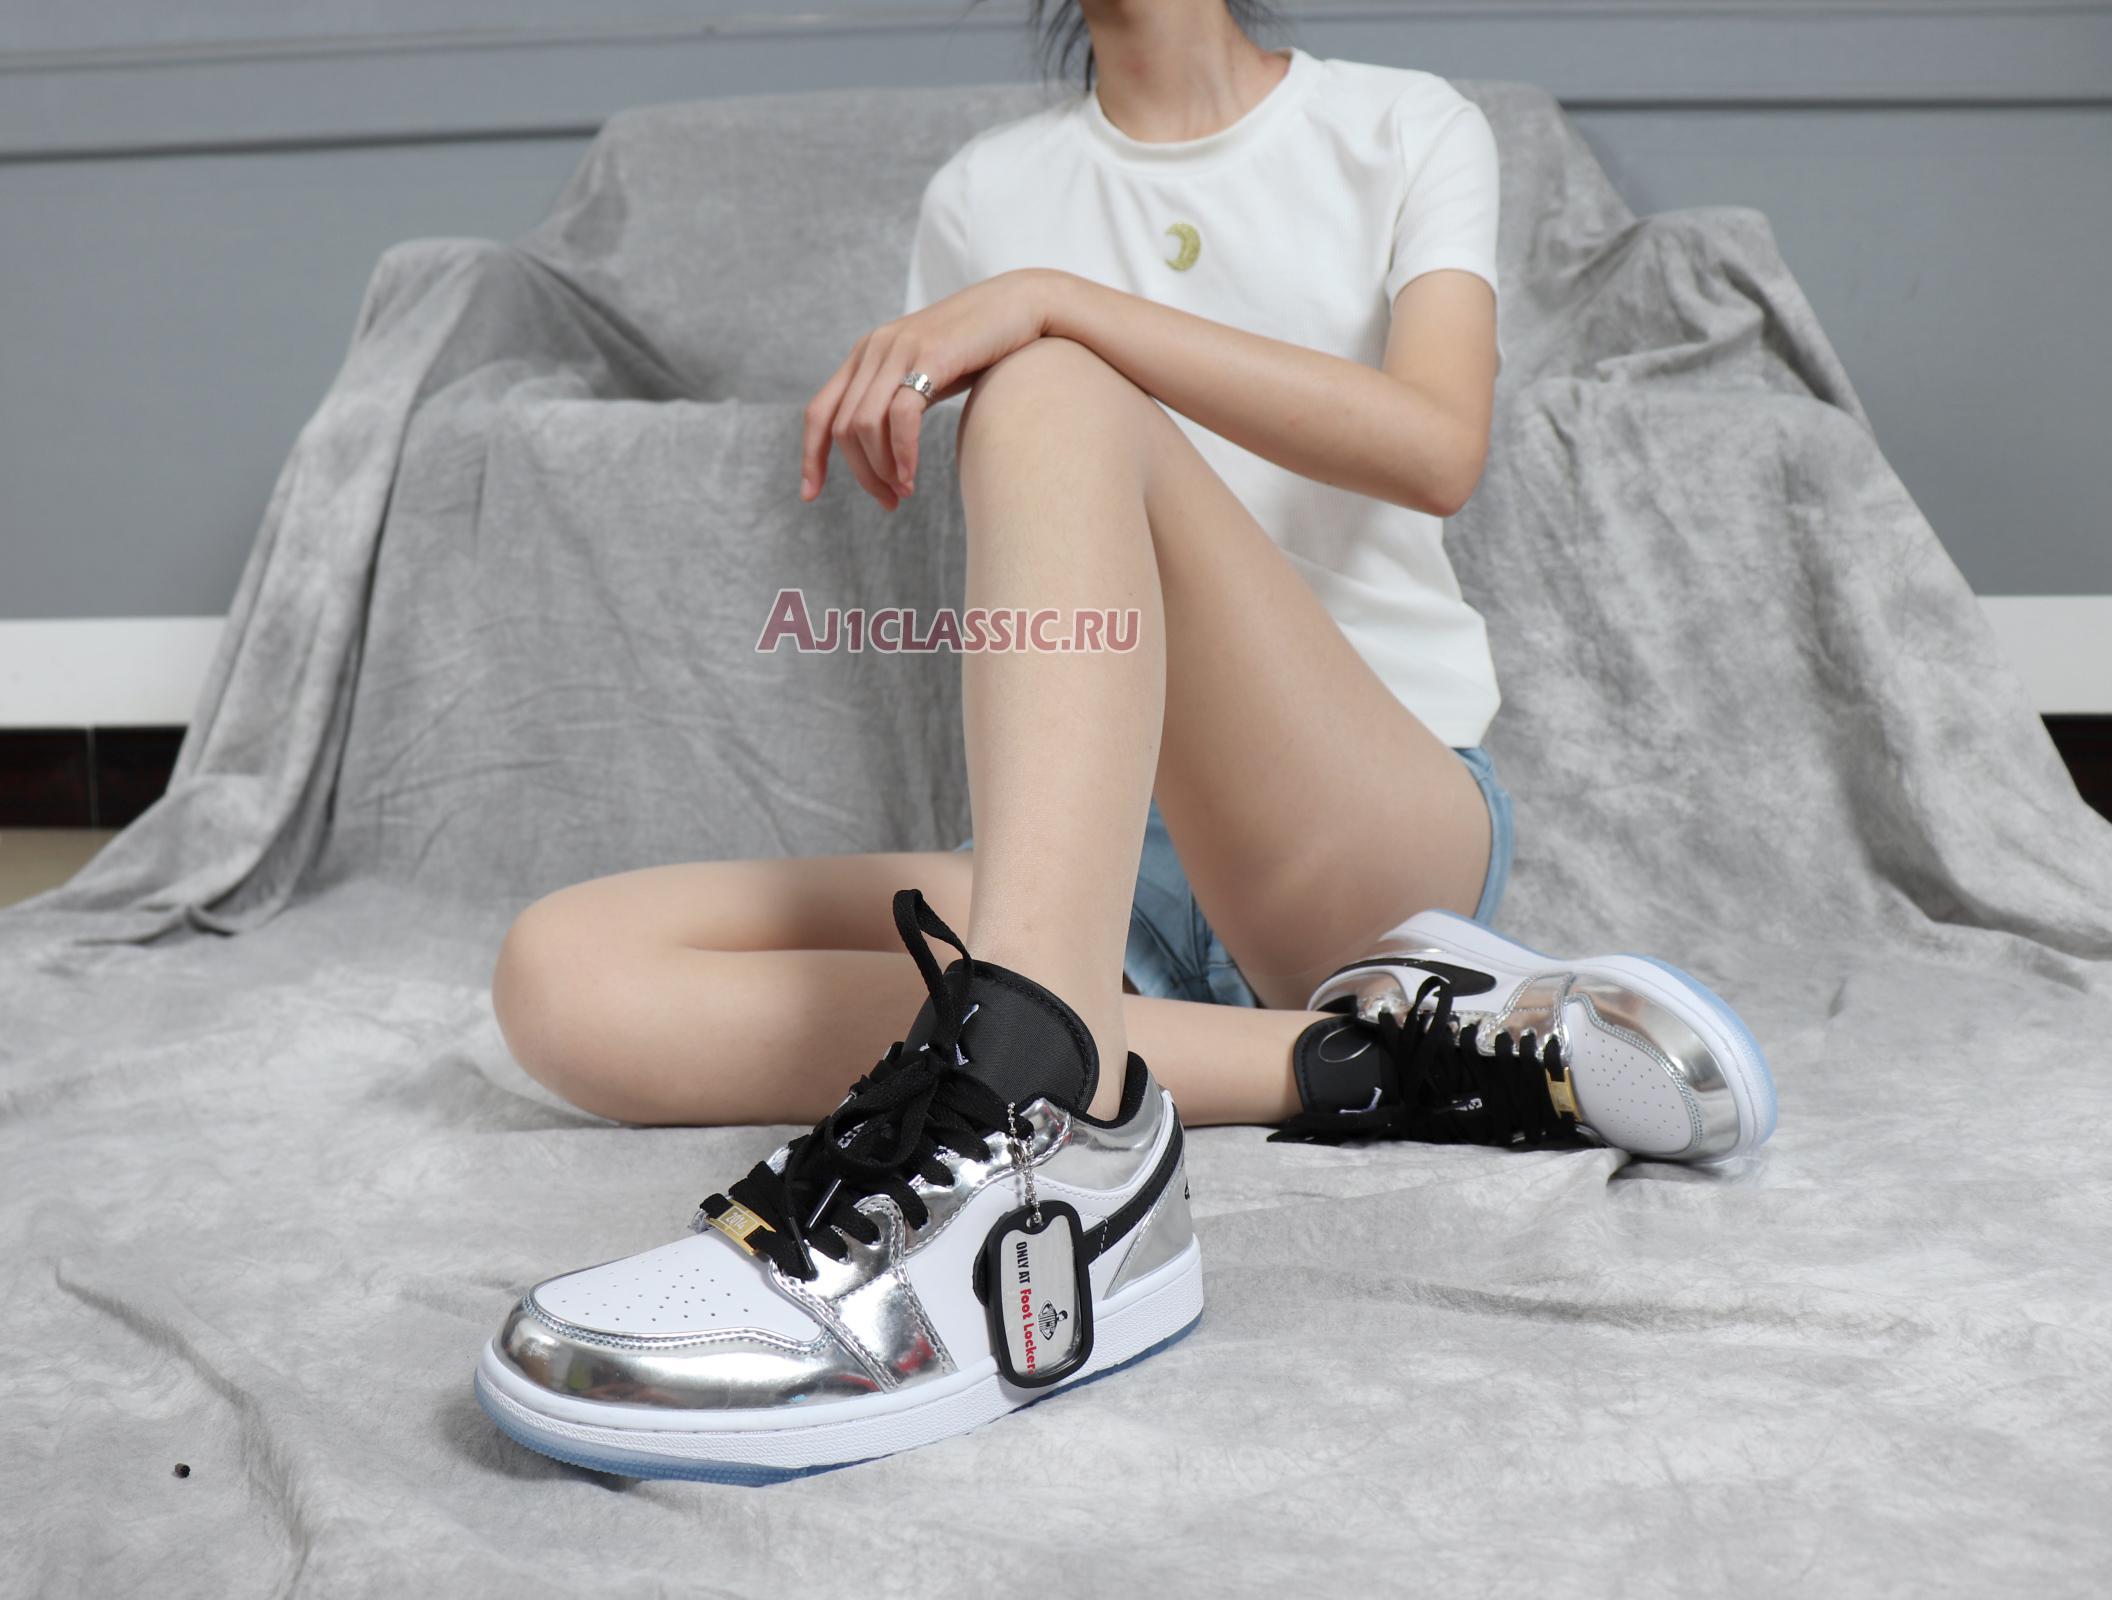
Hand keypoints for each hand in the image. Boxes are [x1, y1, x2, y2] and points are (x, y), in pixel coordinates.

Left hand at [800, 268, 1063, 510]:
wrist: (1022, 306)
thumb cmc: (980, 348)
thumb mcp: (926, 374)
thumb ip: (899, 399)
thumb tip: (883, 448)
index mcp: (867, 353)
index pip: (820, 411)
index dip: (811, 456)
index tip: (811, 494)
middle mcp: (874, 348)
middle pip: (842, 428)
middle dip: (862, 475)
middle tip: (889, 503)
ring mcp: (899, 349)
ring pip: (864, 426)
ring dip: (881, 469)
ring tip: (904, 492)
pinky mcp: (928, 356)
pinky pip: (899, 416)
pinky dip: (901, 454)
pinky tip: (911, 477)